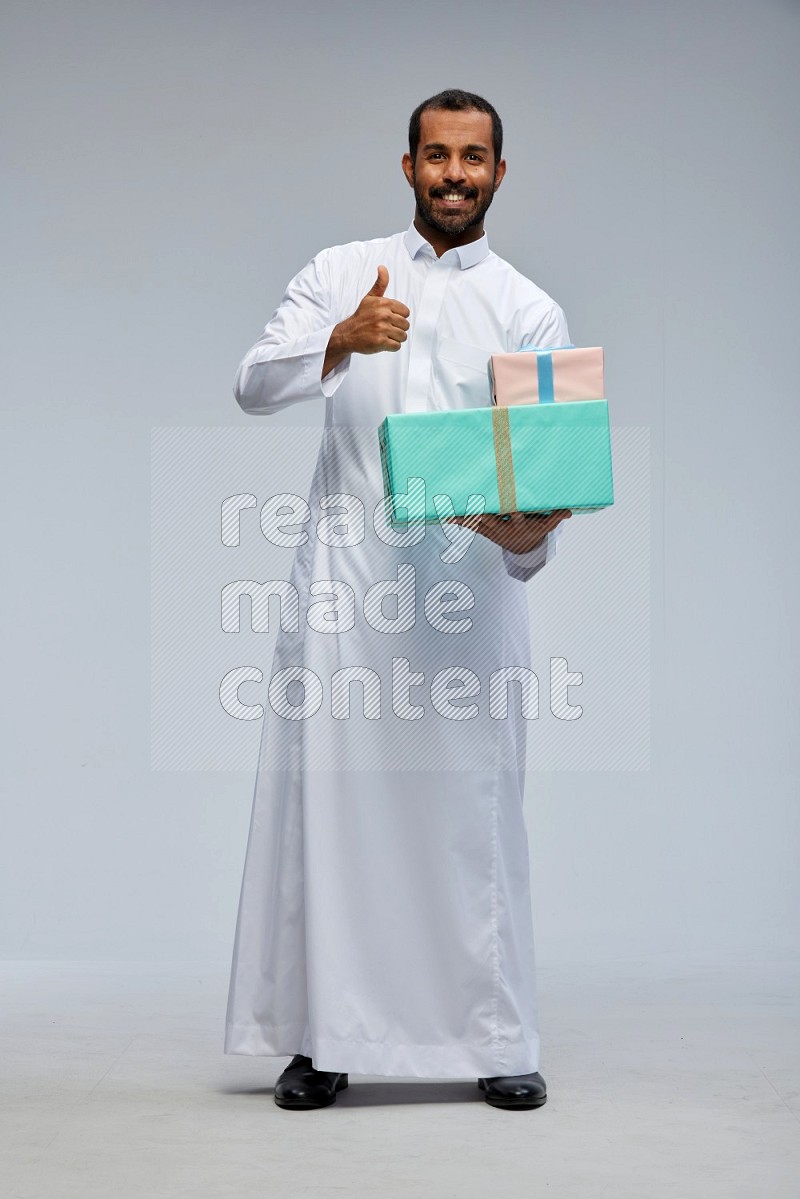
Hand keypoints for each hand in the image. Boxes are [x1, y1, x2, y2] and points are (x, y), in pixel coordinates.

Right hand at [323, 267, 409, 375]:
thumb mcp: (370, 297)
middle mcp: (383, 315)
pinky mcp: (380, 342)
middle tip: (386, 328)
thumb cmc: (361, 316)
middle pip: (406, 325)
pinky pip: (397, 346)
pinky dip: (391, 347)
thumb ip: (380, 283)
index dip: (399, 317)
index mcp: (384, 303)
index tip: (389, 318)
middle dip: (398, 328)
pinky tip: (383, 342)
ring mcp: (382, 329)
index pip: (406, 312)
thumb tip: (382, 267)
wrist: (348, 334)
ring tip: (385, 335)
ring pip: (403, 336)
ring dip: (395, 338)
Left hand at [448, 509, 571, 552]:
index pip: (515, 516)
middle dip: (484, 512)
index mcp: (519, 525)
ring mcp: (493, 530)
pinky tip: (447, 516)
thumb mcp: (546, 526)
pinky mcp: (485, 531)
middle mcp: (504, 528)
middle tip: (474, 505)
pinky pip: (471, 526)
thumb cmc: (535, 530)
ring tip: (452, 511)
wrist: (522, 548)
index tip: (508, 504)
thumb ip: (555, 517)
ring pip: (479, 522)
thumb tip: (569, 512)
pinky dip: (461, 521)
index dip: (512, 511)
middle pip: (493, 519)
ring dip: (467, 517)